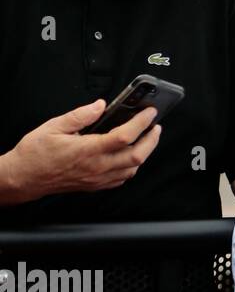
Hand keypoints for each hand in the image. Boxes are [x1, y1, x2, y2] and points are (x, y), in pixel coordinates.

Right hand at [0, 101, 161, 202]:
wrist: (23, 178)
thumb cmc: (35, 154)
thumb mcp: (53, 126)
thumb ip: (80, 115)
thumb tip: (100, 105)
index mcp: (87, 150)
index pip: (125, 136)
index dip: (141, 123)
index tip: (150, 113)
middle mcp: (96, 166)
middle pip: (137, 156)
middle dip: (152, 140)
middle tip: (155, 127)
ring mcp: (97, 178)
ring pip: (133, 169)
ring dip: (144, 153)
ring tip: (146, 139)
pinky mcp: (95, 186)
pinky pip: (122, 178)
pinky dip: (132, 167)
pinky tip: (130, 156)